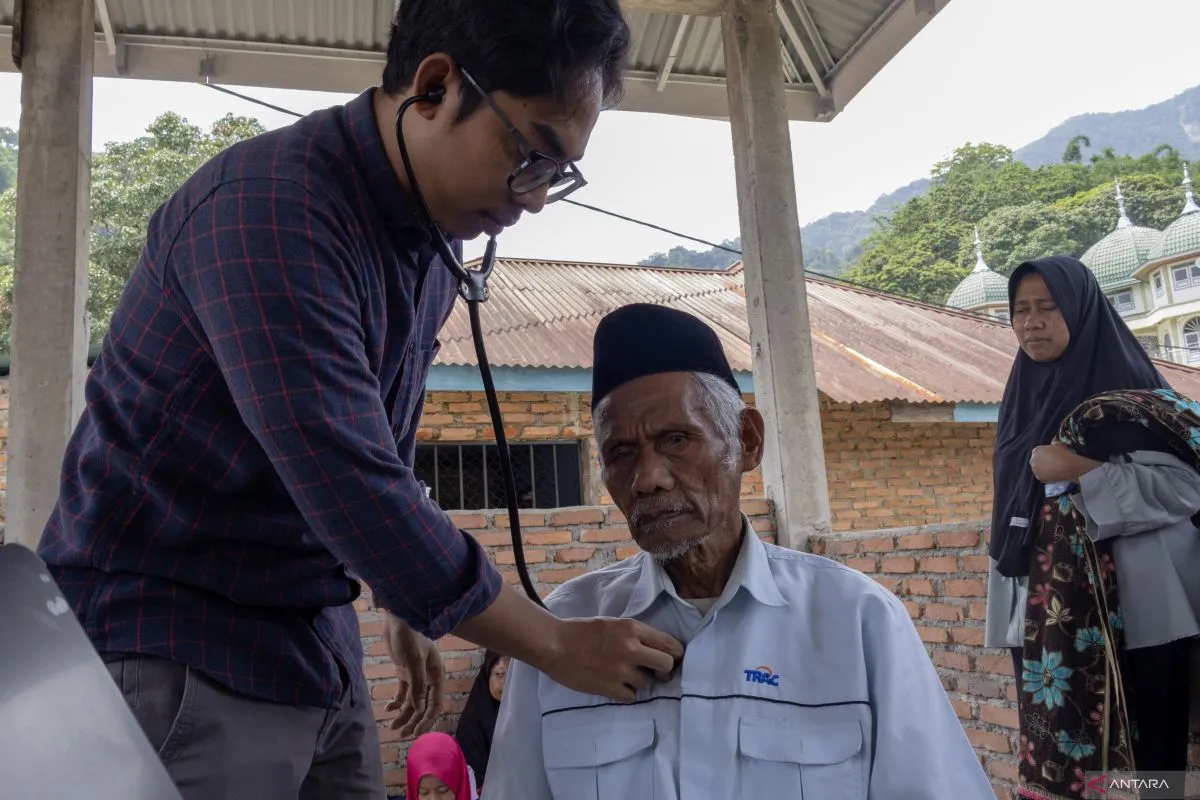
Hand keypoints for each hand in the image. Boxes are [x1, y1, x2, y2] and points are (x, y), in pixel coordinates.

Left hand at [382, 611, 444, 736]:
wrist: (397, 618)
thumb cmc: (410, 636)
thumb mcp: (414, 661)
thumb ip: (417, 685)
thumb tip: (419, 709)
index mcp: (436, 674)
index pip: (435, 702)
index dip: (428, 719)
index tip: (416, 732)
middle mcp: (428, 677)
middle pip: (423, 705)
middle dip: (413, 720)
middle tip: (401, 734)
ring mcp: (415, 675)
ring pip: (412, 701)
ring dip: (403, 714)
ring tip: (392, 727)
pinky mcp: (404, 672)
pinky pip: (402, 692)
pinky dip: (396, 702)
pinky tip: (388, 708)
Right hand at [540, 616, 684, 702]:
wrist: (554, 645)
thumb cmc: (581, 630)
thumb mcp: (613, 624)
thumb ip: (635, 635)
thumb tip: (656, 649)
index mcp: (633, 629)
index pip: (670, 644)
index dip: (675, 653)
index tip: (673, 658)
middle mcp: (631, 649)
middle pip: (667, 665)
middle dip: (664, 670)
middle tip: (656, 672)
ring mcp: (621, 671)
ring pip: (649, 684)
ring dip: (642, 682)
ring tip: (627, 677)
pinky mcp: (609, 688)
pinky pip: (632, 697)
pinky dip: (627, 693)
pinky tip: (618, 686)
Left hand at [1030, 442, 1098, 483]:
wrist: (1068, 466)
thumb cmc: (1063, 454)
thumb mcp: (1058, 444)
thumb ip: (1054, 442)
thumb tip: (1054, 441)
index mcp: (1036, 450)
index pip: (1038, 452)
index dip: (1044, 454)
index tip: (1050, 456)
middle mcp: (1033, 460)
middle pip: (1036, 461)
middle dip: (1042, 462)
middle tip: (1051, 464)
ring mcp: (1035, 469)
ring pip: (1038, 469)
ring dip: (1043, 469)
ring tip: (1053, 470)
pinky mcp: (1039, 477)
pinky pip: (1041, 476)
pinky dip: (1046, 476)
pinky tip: (1053, 475)